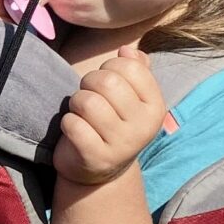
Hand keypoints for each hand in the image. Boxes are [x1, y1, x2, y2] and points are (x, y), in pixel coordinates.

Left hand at [54, 49, 166, 188]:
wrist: (102, 173)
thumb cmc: (114, 124)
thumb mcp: (131, 98)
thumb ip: (135, 69)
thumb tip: (127, 50)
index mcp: (156, 107)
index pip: (130, 66)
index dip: (110, 67)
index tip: (107, 84)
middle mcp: (143, 127)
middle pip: (107, 81)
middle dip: (89, 82)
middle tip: (89, 97)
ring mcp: (121, 145)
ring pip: (87, 101)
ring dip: (76, 102)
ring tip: (81, 114)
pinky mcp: (96, 158)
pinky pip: (73, 124)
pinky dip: (68, 122)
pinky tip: (75, 130)